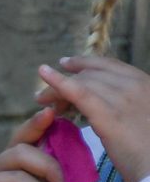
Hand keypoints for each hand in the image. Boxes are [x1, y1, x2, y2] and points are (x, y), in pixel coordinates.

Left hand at [40, 55, 149, 181]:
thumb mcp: (144, 118)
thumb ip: (129, 105)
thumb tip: (108, 103)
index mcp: (146, 85)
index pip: (110, 66)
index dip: (85, 63)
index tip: (66, 64)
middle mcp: (136, 86)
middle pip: (92, 75)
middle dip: (67, 80)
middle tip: (47, 94)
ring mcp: (123, 98)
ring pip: (82, 83)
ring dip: (57, 89)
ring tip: (42, 100)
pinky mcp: (108, 114)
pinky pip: (79, 92)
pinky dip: (58, 81)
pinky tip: (43, 72)